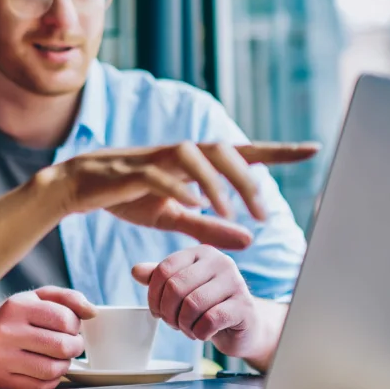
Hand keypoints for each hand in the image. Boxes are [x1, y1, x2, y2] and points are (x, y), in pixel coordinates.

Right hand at [0, 287, 94, 388]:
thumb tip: (92, 312)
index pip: (63, 318)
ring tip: (59, 356)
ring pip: (52, 369)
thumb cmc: (17, 318)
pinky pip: (41, 386)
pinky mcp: (2, 379)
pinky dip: (51, 379)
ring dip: (64, 364)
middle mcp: (6, 331)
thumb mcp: (38, 298)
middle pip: (61, 346)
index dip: (75, 325)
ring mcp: (2, 358)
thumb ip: (68, 298)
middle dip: (75, 346)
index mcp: (17, 307)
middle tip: (71, 344)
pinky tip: (46, 368)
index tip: (70, 327)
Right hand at [36, 142, 317, 248]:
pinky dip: (178, 186)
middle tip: (263, 213)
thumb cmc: (126, 196)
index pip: (242, 151)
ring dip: (216, 182)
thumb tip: (251, 240)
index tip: (313, 149)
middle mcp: (178, 153)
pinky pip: (158, 173)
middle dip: (248, 178)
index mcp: (193, 162)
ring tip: (229, 211)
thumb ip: (209, 226)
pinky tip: (193, 204)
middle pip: (222, 149)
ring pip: (193, 155)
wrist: (76, 188)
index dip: (277, 151)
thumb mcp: (173, 217)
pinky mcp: (129, 170)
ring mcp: (153, 158)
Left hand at [131, 246, 266, 360]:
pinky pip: (210, 321)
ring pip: (192, 304)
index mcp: (201, 253)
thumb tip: (135, 270)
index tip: (156, 311)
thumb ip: (160, 278)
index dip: (153, 295)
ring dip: (183, 324)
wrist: (244, 327)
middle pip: (176, 287)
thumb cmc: (209, 306)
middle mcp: (220, 262)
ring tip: (188, 329)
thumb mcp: (183, 289)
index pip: (164, 269)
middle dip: (168, 312)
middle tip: (173, 323)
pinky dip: (199, 333)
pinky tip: (203, 334)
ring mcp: (236, 282)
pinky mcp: (245, 306)